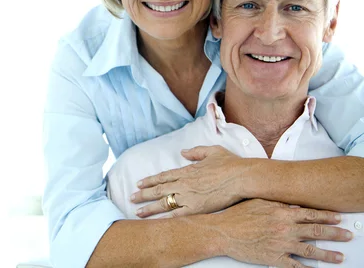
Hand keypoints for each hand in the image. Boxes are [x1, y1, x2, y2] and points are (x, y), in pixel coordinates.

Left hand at [132, 145, 251, 217]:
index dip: (150, 180)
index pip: (163, 176)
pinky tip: (156, 222)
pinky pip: (177, 215)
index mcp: (187, 171)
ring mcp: (189, 196)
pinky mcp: (197, 208)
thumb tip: (183, 152)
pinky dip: (166, 219)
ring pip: (164, 203)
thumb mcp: (212, 151)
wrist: (241, 177)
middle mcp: (184, 183)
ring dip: (149, 208)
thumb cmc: (230, 164)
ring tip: (137, 212)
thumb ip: (195, 152)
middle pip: (159, 190)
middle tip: (131, 198)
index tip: (139, 183)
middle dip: (143, 194)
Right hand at [211, 199, 351, 266]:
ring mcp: (281, 245)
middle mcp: (285, 229)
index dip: (326, 216)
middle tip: (347, 235)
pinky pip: (295, 266)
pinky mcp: (274, 258)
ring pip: (311, 250)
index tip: (337, 218)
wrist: (223, 231)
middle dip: (335, 234)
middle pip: (316, 232)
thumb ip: (278, 205)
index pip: (310, 214)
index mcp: (281, 214)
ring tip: (340, 257)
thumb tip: (293, 206)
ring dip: (328, 254)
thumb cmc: (237, 216)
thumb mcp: (258, 203)